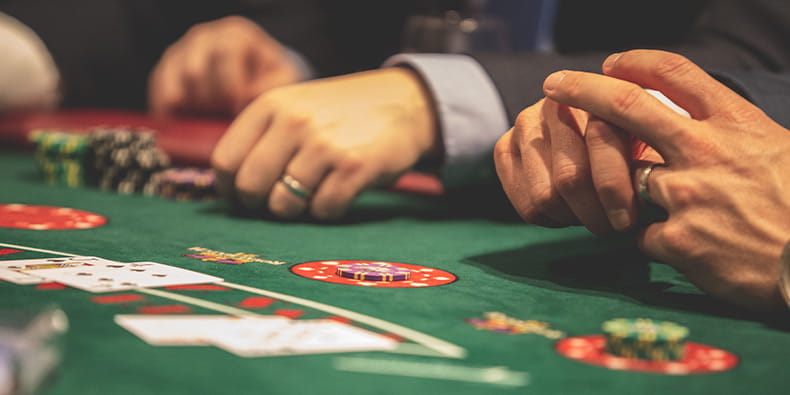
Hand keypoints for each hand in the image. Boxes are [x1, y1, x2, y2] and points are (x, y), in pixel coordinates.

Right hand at [148, 16, 302, 116]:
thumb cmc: (268, 78)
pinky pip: (159, 91)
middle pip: (195, 70)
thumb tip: (248, 97)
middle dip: (209, 101)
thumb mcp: (280, 79)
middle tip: (219, 118)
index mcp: (234, 35)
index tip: (237, 110)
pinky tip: (183, 123)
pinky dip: (169, 110)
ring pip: (173, 81)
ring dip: (189, 106)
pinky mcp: (164, 71)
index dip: (231, 86)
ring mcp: (180, 52)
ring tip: (206, 120)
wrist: (251, 77)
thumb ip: (271, 86)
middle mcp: (203, 38)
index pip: (226, 54)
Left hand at [211, 68, 438, 219]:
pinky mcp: (354, 167)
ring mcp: (324, 144)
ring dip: (296, 211)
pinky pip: (323, 210)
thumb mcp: (295, 107)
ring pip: (284, 204)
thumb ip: (261, 138)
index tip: (243, 197)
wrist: (403, 103)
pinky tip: (338, 194)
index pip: (226, 160)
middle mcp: (293, 122)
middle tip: (277, 202)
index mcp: (271, 105)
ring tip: (312, 195)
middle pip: (250, 187)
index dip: (231, 189)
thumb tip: (228, 189)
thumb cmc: (341, 114)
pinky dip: (328, 211)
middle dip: (259, 205)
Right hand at [494, 98, 660, 234]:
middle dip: (596, 212)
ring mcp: (525, 123)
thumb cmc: (642, 141)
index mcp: (596, 91)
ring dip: (574, 218)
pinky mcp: (505, 147)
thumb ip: (654, 158)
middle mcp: (554, 102)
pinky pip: (525, 204)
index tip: (633, 220)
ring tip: (595, 217)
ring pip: (545, 196)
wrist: (601, 132)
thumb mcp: (658, 142)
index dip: (618, 190)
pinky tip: (570, 211)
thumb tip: (647, 194)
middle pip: (570, 178)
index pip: (600, 145)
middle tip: (614, 227)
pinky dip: (551, 219)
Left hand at [543, 50, 789, 309]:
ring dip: (627, 193)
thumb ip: (733, 135)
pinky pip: (640, 235)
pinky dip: (651, 239)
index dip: (636, 63)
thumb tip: (700, 124)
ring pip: (625, 181)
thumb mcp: (778, 149)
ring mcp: (687, 195)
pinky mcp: (679, 241)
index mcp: (736, 123)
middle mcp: (704, 151)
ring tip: (669, 212)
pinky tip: (684, 249)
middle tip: (553, 85)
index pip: (675, 74)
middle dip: (582, 91)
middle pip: (625, 107)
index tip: (612, 64)